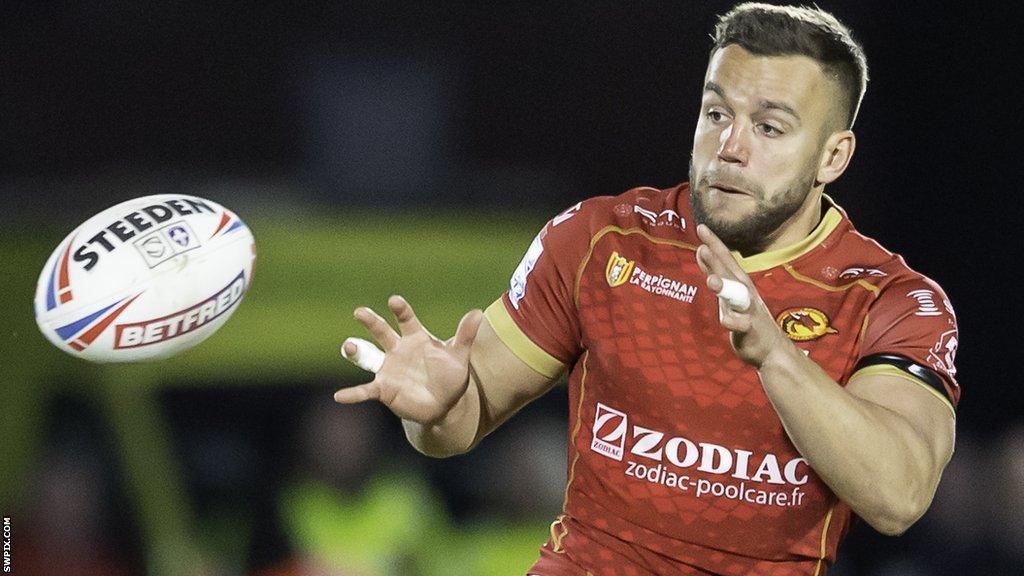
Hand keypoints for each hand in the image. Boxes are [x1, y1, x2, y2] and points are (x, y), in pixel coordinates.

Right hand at [334, 295, 483, 424]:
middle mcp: (397, 350)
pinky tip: (340, 396)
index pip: (406, 319)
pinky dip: (353, 394)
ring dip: (356, 351)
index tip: (395, 302)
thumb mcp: (459, 356)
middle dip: (371, 322)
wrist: (444, 405)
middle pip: (381, 332)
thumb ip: (465, 335)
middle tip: (360, 312)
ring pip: (368, 356)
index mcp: (415, 338)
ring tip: (348, 346)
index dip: (400, 310)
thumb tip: (478, 312)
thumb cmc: (450, 376)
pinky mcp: (383, 389)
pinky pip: (365, 390)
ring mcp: (388, 369)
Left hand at [695, 224, 789, 366]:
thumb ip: (714, 272)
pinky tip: (724, 321)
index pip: (725, 258)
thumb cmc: (746, 317)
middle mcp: (745, 292)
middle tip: (703, 245)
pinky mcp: (750, 329)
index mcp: (739, 282)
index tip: (701, 227)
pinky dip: (732, 322)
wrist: (771, 349)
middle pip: (730, 272)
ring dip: (724, 288)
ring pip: (736, 296)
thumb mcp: (728, 292)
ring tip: (711, 281)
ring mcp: (749, 310)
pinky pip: (740, 325)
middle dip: (717, 258)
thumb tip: (701, 249)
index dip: (714, 243)